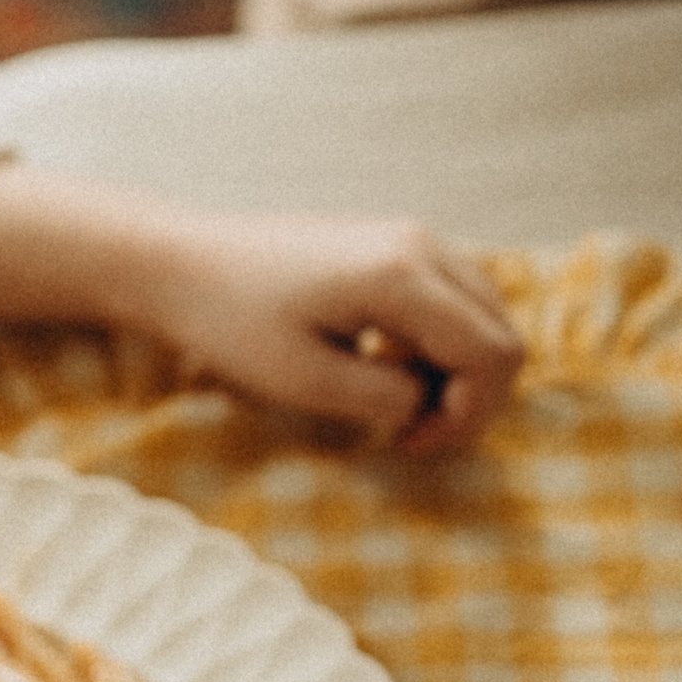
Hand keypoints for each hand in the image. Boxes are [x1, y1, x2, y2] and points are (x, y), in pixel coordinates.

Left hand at [136, 210, 522, 453]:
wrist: (180, 264)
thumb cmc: (230, 323)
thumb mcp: (307, 381)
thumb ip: (387, 400)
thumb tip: (429, 404)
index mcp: (403, 276)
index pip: (494, 355)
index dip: (470, 415)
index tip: (410, 443)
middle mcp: (421, 245)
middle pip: (501, 333)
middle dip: (470, 396)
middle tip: (405, 433)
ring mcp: (410, 237)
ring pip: (482, 317)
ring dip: (454, 370)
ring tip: (391, 402)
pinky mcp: (393, 244)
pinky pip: (450, 301)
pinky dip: (436, 343)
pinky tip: (383, 365)